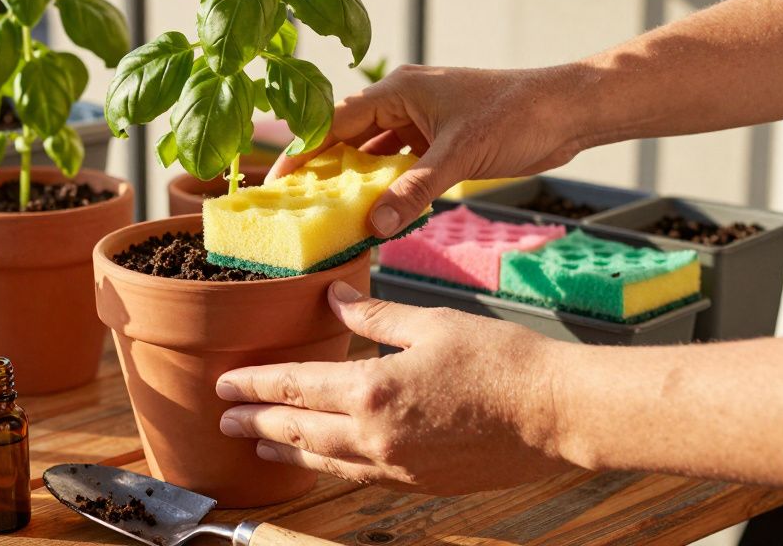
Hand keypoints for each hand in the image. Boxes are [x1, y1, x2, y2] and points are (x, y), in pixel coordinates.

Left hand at [215, 281, 576, 494]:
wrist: (558, 414)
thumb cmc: (502, 361)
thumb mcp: (431, 323)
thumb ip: (375, 315)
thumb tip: (334, 299)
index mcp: (373, 390)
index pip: (294, 388)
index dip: (254, 386)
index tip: (225, 385)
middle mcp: (376, 436)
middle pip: (298, 432)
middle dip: (256, 426)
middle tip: (224, 422)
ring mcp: (398, 467)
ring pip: (325, 461)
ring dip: (287, 454)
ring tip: (259, 449)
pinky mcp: (422, 483)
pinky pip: (361, 477)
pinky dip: (331, 467)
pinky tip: (324, 461)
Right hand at [268, 64, 589, 236]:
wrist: (567, 111)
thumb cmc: (517, 115)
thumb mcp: (459, 157)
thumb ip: (414, 191)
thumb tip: (374, 225)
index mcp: (397, 90)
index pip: (332, 121)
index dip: (301, 152)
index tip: (275, 183)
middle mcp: (402, 101)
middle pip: (346, 137)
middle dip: (322, 170)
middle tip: (294, 206)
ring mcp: (421, 121)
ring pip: (372, 153)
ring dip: (355, 181)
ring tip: (326, 214)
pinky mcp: (440, 140)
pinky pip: (399, 164)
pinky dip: (386, 186)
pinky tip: (374, 211)